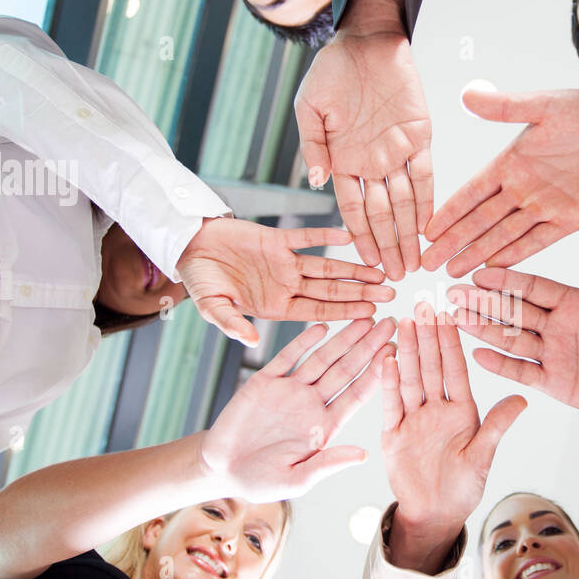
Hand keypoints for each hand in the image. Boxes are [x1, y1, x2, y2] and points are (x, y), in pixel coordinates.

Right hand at [176, 217, 393, 346]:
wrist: (189, 247)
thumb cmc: (200, 281)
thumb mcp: (211, 307)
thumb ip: (231, 323)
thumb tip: (249, 342)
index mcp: (275, 307)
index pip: (317, 312)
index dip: (343, 313)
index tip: (370, 315)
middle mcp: (286, 287)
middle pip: (330, 292)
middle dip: (360, 294)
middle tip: (389, 295)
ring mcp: (284, 263)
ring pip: (326, 267)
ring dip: (353, 269)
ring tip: (380, 272)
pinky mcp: (277, 239)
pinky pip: (307, 237)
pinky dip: (326, 236)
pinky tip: (350, 237)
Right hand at [199, 318, 395, 501]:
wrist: (221, 470)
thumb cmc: (260, 481)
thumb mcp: (297, 479)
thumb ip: (327, 464)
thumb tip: (363, 455)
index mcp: (325, 426)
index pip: (356, 394)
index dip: (376, 373)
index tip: (395, 354)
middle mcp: (312, 404)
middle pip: (346, 370)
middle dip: (368, 347)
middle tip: (390, 324)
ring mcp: (289, 390)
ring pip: (322, 358)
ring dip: (343, 338)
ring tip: (364, 318)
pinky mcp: (263, 382)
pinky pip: (287, 357)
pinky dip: (303, 342)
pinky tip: (321, 327)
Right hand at [294, 0, 431, 280]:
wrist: (365, 38)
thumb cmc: (332, 70)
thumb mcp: (310, 108)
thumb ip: (313, 146)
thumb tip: (315, 182)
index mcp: (344, 162)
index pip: (353, 211)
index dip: (361, 238)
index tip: (367, 264)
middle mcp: (372, 163)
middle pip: (382, 215)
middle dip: (389, 246)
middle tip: (397, 276)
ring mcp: (397, 152)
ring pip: (404, 203)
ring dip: (409, 233)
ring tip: (414, 262)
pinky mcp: (421, 136)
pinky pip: (426, 174)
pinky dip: (428, 200)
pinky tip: (430, 226)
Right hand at [382, 304, 525, 572]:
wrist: (434, 513)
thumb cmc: (463, 488)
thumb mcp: (484, 456)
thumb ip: (498, 426)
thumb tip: (523, 399)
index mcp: (462, 412)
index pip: (456, 370)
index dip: (452, 343)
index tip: (451, 315)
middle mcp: (437, 409)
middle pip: (431, 367)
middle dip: (427, 336)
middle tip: (423, 305)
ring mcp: (414, 419)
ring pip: (410, 379)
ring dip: (406, 351)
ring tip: (403, 322)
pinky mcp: (394, 433)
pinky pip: (390, 404)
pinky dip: (388, 383)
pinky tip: (386, 359)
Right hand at [421, 87, 578, 277]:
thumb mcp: (545, 106)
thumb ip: (507, 107)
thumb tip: (467, 94)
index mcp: (511, 162)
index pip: (471, 193)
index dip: (449, 212)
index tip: (426, 230)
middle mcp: (522, 189)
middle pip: (480, 221)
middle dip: (453, 242)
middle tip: (426, 263)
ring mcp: (544, 207)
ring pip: (503, 236)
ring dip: (478, 254)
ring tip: (453, 272)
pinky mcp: (569, 221)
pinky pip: (537, 242)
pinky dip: (516, 256)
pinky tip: (494, 270)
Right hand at [450, 235, 578, 429]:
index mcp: (572, 301)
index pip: (533, 287)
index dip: (507, 280)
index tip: (480, 271)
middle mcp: (556, 324)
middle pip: (513, 310)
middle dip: (483, 302)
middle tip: (453, 292)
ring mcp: (552, 352)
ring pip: (510, 338)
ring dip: (483, 329)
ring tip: (455, 319)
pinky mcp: (554, 380)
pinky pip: (522, 371)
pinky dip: (501, 365)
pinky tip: (477, 355)